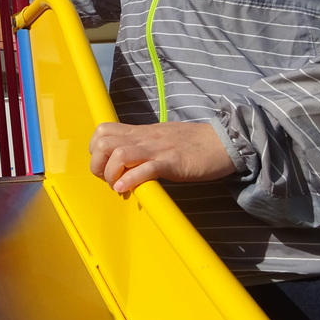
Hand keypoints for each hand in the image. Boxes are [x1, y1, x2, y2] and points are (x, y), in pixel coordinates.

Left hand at [88, 121, 237, 192]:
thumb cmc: (193, 142)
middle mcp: (144, 138)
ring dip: (111, 173)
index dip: (95, 150)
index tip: (104, 166)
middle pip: (103, 142)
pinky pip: (145, 169)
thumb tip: (125, 161)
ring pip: (119, 154)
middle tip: (108, 179)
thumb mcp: (161, 138)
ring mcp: (157, 149)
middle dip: (98, 164)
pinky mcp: (172, 162)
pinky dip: (130, 180)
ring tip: (118, 186)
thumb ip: (142, 146)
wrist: (224, 141)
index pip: (103, 131)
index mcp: (140, 132)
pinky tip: (126, 189)